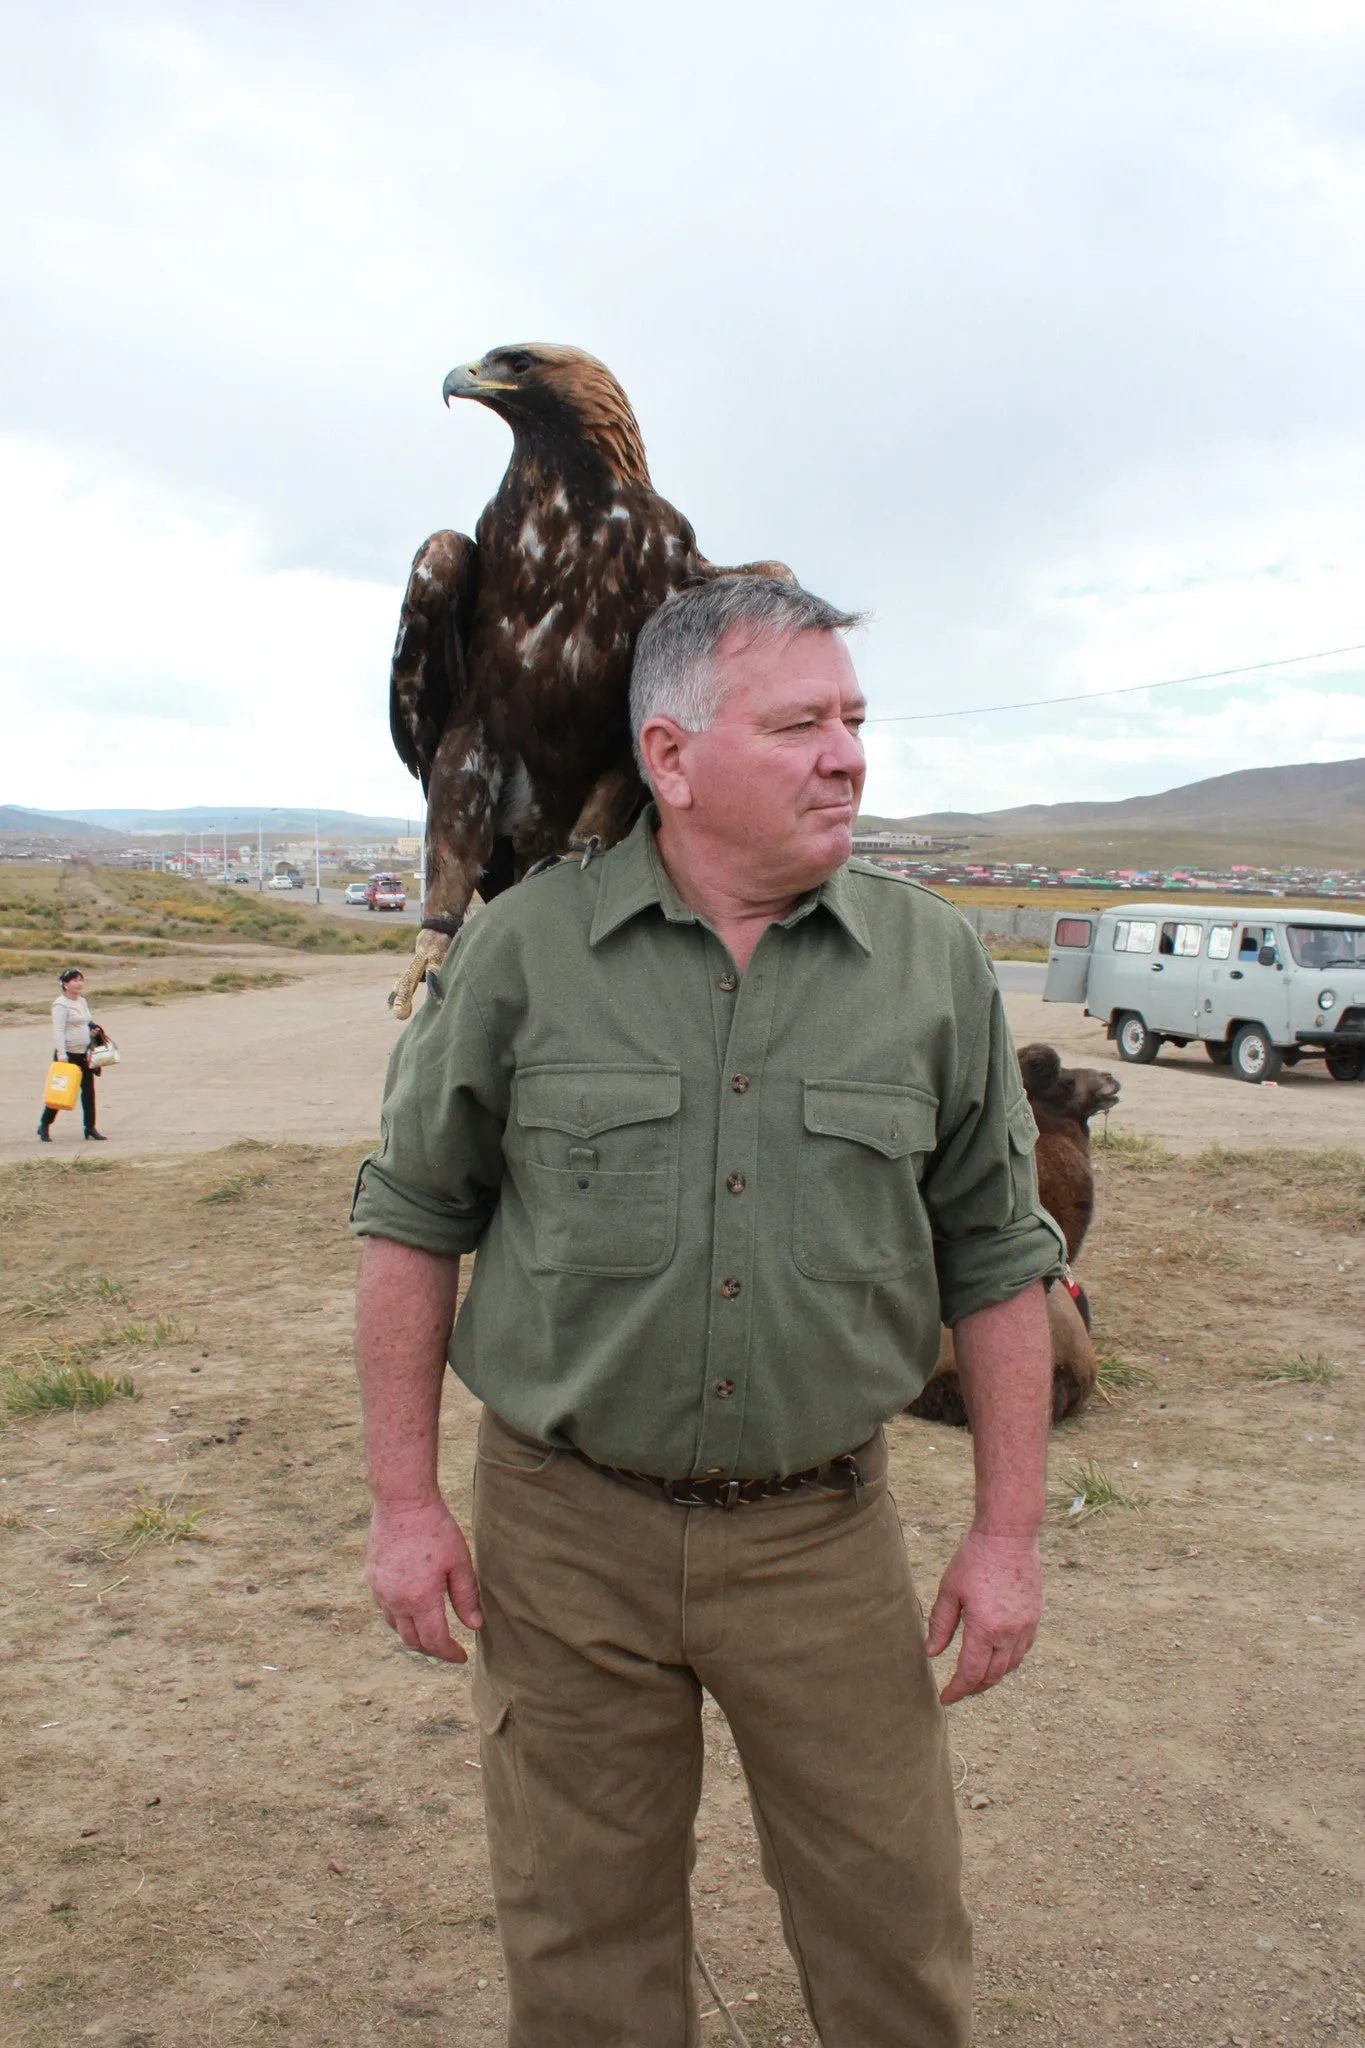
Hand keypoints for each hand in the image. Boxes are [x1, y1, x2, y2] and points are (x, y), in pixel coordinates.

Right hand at [366, 1499, 482, 1663]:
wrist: (402, 1503)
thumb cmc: (435, 1529)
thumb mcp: (459, 1562)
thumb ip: (466, 1596)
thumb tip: (474, 1626)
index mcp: (420, 1598)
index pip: (434, 1641)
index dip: (449, 1653)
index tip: (461, 1657)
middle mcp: (396, 1600)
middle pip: (412, 1640)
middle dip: (432, 1649)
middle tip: (448, 1647)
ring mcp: (380, 1591)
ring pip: (396, 1627)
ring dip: (414, 1635)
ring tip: (432, 1630)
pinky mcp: (372, 1579)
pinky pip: (385, 1610)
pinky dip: (400, 1617)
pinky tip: (413, 1608)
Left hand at [924, 1528, 1041, 1704]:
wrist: (1009, 1535)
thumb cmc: (974, 1559)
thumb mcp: (949, 1590)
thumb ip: (941, 1624)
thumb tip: (932, 1652)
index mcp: (985, 1629)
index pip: (971, 1674)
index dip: (957, 1690)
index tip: (945, 1698)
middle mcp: (1010, 1633)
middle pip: (992, 1676)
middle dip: (973, 1688)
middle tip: (958, 1691)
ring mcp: (1026, 1626)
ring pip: (1010, 1666)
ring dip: (992, 1677)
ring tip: (975, 1678)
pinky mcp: (1035, 1617)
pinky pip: (1023, 1650)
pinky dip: (1009, 1661)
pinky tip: (997, 1657)